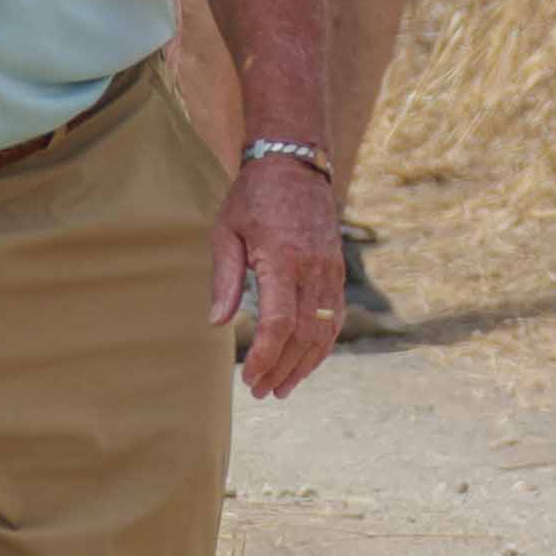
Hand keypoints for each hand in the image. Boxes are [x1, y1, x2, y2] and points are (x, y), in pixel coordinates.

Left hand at [217, 151, 345, 398]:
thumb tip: (217, 323)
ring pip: (325, 332)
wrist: (295, 164)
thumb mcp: (227, 230)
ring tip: (282, 387)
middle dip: (282, 369)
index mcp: (283, 259)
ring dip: (304, 365)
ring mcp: (331, 271)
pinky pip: (335, 318)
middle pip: (304, 335)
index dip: (265, 356)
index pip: (279, 322)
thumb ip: (224, 278)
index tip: (249, 378)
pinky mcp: (337, 271)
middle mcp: (313, 269)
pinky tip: (304, 362)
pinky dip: (321, 346)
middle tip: (261, 392)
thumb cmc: (253, 197)